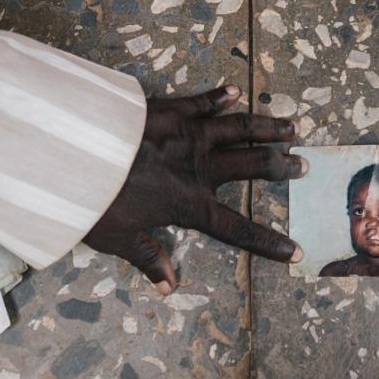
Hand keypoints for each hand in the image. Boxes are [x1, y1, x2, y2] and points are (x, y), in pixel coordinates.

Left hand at [83, 85, 306, 294]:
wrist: (75, 153)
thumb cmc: (94, 201)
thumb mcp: (118, 239)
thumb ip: (148, 258)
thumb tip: (168, 287)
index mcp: (189, 204)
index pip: (237, 229)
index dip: (268, 243)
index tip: (296, 251)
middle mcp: (198, 168)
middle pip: (250, 166)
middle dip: (280, 167)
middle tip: (303, 165)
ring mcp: (187, 136)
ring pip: (238, 129)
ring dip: (267, 128)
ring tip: (291, 127)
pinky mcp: (169, 111)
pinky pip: (201, 103)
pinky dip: (219, 97)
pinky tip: (234, 91)